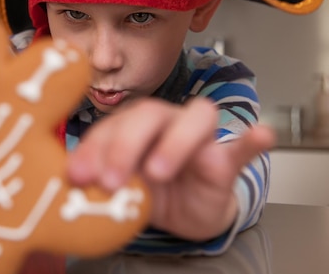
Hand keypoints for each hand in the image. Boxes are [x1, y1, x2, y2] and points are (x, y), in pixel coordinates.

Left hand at [66, 97, 274, 240]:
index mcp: (133, 126)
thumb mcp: (117, 187)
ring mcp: (198, 140)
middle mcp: (165, 123)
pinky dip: (251, 140)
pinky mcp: (224, 161)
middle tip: (111, 180)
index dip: (93, 147)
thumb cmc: (146, 190)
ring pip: (195, 119)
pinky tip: (262, 135)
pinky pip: (241, 147)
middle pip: (150, 114)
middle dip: (126, 144)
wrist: (181, 212)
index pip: (112, 124)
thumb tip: (66, 178)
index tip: (77, 175)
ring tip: (158, 172)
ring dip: (175, 142)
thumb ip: (96, 178)